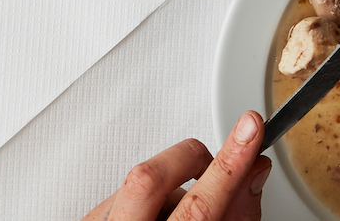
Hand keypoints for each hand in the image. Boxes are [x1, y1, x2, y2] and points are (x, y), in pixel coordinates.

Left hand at [79, 110, 272, 220]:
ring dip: (173, 187)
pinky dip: (151, 198)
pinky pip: (121, 191)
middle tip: (219, 164)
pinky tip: (162, 216)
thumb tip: (253, 171)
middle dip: (192, 159)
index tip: (250, 128)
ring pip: (138, 180)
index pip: (199, 206)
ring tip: (189, 214)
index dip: (229, 163)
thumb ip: (235, 213)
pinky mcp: (86, 219)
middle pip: (150, 175)